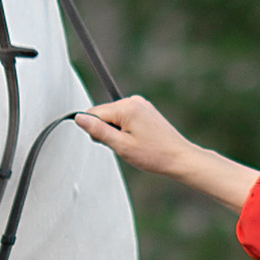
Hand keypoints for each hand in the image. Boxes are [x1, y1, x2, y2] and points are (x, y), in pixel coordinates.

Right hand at [77, 97, 259, 214]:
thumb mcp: (121, 146)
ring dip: (117, 132)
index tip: (110, 144)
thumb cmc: (154, 154)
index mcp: (126, 107)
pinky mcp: (146, 110)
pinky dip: (126, 130)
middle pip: (103, 114)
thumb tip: (79, 118)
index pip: (93, 113)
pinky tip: (139, 141)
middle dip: (107, 131)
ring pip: (114, 117)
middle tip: (124, 146)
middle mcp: (133, 100)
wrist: (180, 158)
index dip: (96, 132)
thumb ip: (98, 130)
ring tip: (134, 145)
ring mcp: (141, 104)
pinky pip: (125, 118)